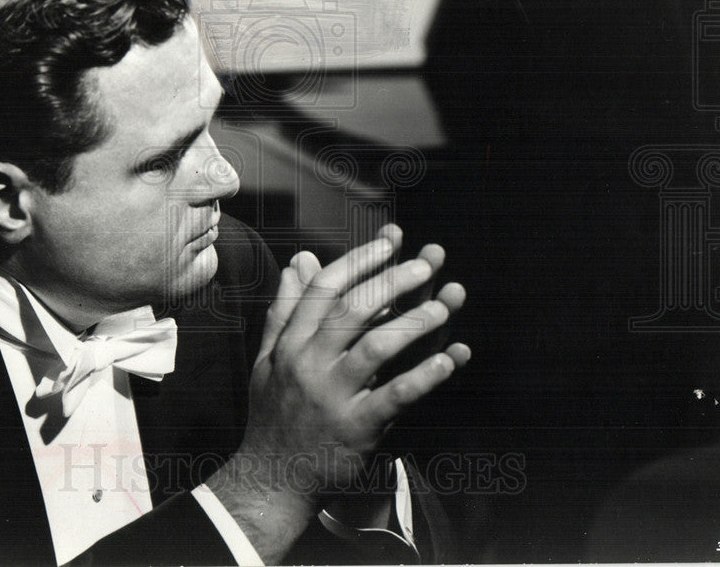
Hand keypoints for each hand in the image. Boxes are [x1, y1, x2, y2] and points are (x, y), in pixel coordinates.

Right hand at [206, 225, 469, 560]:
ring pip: (376, 347)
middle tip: (427, 262)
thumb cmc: (274, 413)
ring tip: (447, 303)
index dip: (359, 260)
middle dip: (393, 281)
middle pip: (353, 309)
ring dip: (415, 322)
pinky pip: (394, 396)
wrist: (272, 478)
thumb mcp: (269, 356)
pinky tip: (450, 358)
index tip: (390, 241)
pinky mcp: (356, 428)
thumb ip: (286, 306)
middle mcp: (309, 363)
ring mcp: (332, 396)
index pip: (325, 288)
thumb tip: (299, 260)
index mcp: (291, 342)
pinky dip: (424, 376)